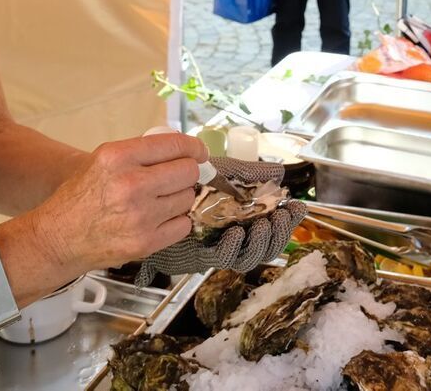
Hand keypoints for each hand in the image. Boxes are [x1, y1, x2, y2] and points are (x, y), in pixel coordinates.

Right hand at [26, 133, 206, 275]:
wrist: (58, 238)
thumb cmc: (81, 197)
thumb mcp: (103, 160)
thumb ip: (140, 152)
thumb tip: (182, 148)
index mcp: (119, 157)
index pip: (175, 144)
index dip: (194, 147)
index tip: (199, 153)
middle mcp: (131, 184)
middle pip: (188, 172)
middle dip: (186, 173)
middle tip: (176, 179)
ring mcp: (141, 216)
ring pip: (188, 198)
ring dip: (179, 198)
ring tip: (158, 201)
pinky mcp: (146, 242)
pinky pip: (184, 225)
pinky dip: (176, 222)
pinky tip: (158, 219)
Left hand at [135, 156, 306, 285]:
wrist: (136, 201)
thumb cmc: (174, 183)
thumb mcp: (216, 173)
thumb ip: (244, 173)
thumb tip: (276, 171)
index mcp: (242, 215)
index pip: (275, 223)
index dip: (288, 219)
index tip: (295, 208)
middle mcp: (234, 234)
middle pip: (269, 241)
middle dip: (280, 230)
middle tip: (284, 217)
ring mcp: (217, 247)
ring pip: (251, 253)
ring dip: (262, 240)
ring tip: (265, 225)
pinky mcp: (200, 257)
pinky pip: (224, 258)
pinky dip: (233, 248)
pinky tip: (236, 234)